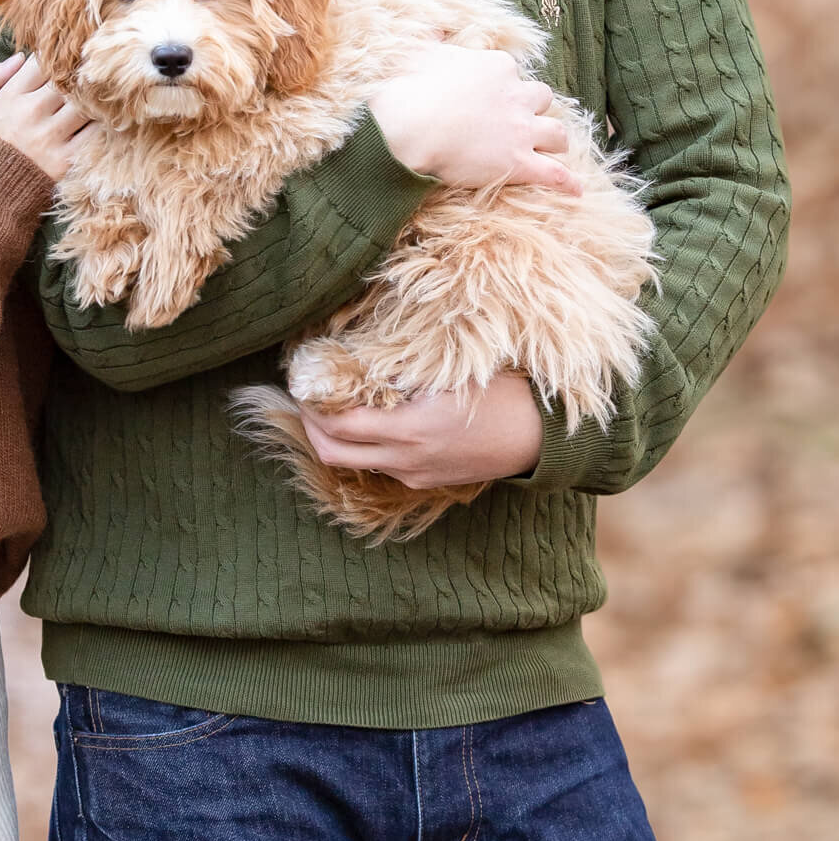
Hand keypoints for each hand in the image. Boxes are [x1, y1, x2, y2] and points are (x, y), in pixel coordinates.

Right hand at [0, 53, 93, 182]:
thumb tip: (20, 57)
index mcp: (10, 96)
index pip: (42, 63)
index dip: (54, 59)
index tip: (60, 63)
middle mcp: (31, 112)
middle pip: (67, 80)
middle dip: (77, 76)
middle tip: (86, 77)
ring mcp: (49, 136)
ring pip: (84, 103)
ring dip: (92, 99)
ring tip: (96, 98)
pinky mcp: (64, 160)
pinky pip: (92, 135)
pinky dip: (99, 125)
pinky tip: (101, 121)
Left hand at [298, 373, 543, 486]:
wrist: (538, 438)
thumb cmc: (500, 395)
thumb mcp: (450, 374)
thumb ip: (404, 373)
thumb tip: (359, 359)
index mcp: (410, 431)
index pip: (339, 426)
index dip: (312, 406)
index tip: (302, 381)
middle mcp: (406, 460)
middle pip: (333, 455)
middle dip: (311, 428)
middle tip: (306, 398)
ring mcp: (414, 475)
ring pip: (355, 462)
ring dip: (336, 437)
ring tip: (333, 405)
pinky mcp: (425, 481)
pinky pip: (382, 465)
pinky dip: (364, 445)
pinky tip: (370, 420)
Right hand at [369, 44, 581, 195]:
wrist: (411, 126)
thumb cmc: (411, 89)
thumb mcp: (421, 52)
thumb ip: (435, 41)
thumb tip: (436, 29)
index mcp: (498, 67)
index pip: (514, 73)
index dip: (505, 87)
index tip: (491, 96)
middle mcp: (517, 96)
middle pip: (542, 99)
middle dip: (535, 109)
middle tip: (522, 119)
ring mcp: (521, 130)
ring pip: (557, 133)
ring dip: (555, 140)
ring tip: (553, 148)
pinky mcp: (520, 163)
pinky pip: (554, 174)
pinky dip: (567, 182)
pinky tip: (576, 190)